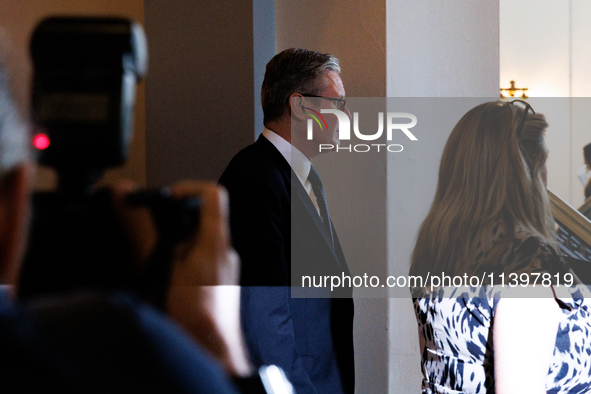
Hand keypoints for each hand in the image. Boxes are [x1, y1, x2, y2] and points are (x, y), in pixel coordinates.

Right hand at [112, 180, 250, 376]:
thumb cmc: (192, 317)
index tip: (165, 199)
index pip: (214, 193)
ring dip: (176, 244)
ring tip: (156, 261)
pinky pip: (202, 263)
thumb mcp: (158, 266)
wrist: (211, 352)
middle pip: (204, 217)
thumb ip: (141, 230)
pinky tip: (167, 281)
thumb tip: (125, 196)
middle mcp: (225, 252)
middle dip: (174, 221)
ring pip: (200, 242)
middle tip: (152, 232)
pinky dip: (183, 263)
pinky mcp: (220, 287)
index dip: (187, 188)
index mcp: (216, 240)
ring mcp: (225, 270)